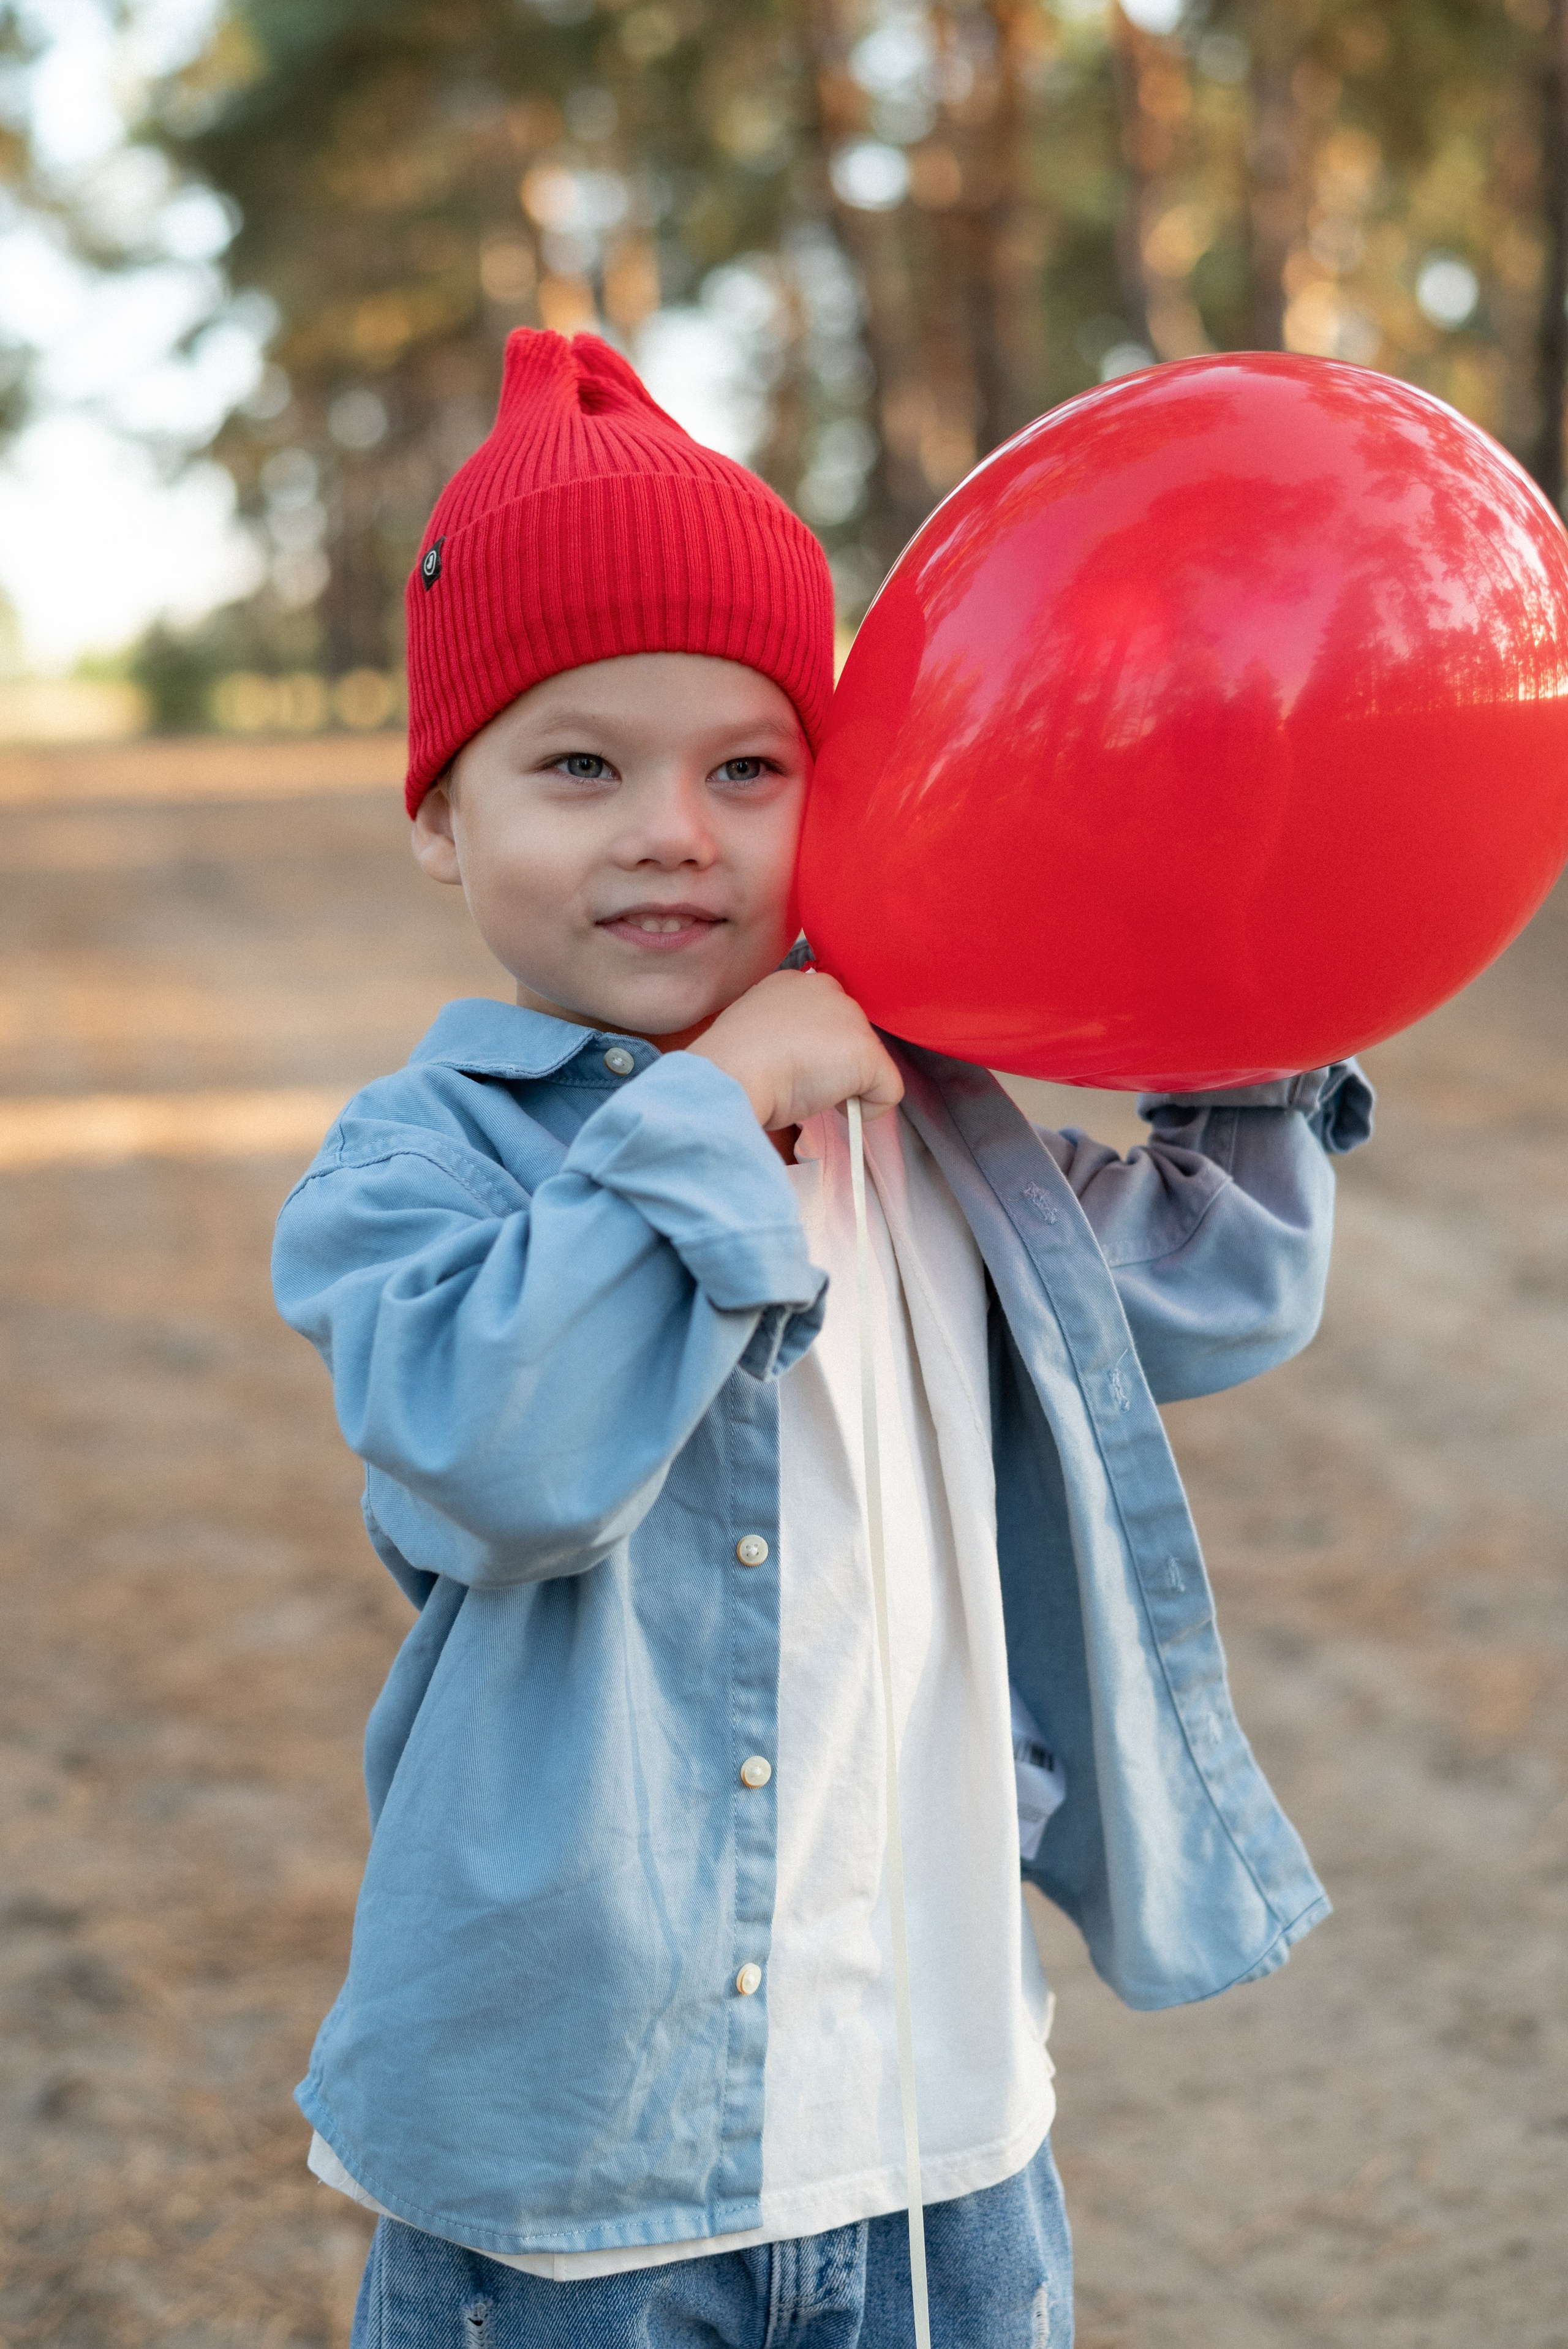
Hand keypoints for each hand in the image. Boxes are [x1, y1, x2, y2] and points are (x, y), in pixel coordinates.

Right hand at [688, 969, 903, 1130]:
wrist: (732, 1073)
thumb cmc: (730, 1062)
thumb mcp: (753, 1033)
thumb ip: (781, 1034)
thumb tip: (796, 1060)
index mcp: (794, 984)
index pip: (823, 1018)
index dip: (813, 1048)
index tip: (789, 1065)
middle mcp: (828, 989)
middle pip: (848, 1038)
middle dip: (831, 1066)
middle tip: (795, 1081)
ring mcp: (851, 1019)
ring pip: (866, 1064)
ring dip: (843, 1085)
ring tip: (806, 1091)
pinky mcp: (868, 1053)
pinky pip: (887, 1092)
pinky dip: (867, 1110)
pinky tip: (831, 1107)